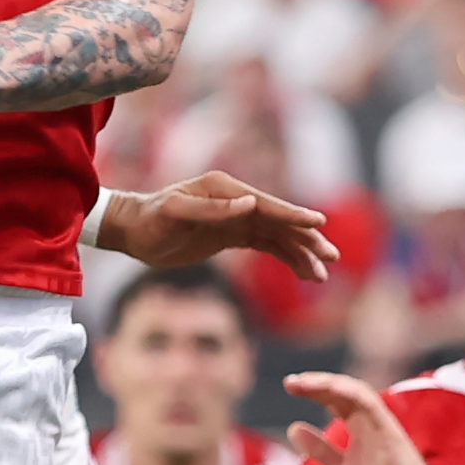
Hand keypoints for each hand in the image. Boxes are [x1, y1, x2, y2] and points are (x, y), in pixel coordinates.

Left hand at [104, 170, 340, 280]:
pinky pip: (267, 245)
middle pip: (279, 221)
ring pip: (277, 236)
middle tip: (331, 258)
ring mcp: (237, 217)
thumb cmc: (150, 221)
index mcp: (225, 189)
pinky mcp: (233, 234)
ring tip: (321, 275)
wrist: (133, 231)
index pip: (266, 204)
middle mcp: (236, 200)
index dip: (293, 215)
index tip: (319, 224)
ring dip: (300, 254)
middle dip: (306, 239)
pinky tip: (302, 272)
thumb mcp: (175, 214)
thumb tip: (250, 203)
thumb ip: (212, 209)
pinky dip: (285, 257)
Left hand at [285, 370, 451, 464]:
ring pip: (354, 390)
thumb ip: (319, 449)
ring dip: (328, 383)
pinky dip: (349, 392)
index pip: (333, 399)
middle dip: (315, 383)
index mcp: (358, 424)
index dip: (312, 390)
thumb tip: (291, 428)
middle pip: (340, 390)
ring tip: (303, 382)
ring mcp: (379, 421)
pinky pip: (370, 402)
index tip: (290, 387)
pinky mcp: (389, 428)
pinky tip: (329, 388)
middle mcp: (368, 418)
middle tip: (290, 382)